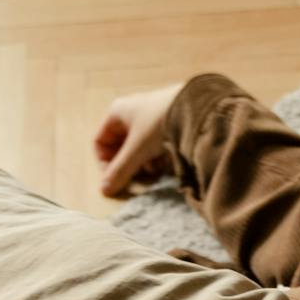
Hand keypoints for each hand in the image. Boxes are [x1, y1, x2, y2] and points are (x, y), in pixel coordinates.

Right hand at [94, 82, 185, 197]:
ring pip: (139, 149)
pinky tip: (167, 162)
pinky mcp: (167, 125)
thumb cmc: (160, 123)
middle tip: (138, 178)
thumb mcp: (138, 149)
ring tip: (156, 170)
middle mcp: (131, 113)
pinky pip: (155, 147)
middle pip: (120, 147)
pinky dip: (158, 158)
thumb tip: (104, 190)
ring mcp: (150, 119)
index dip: (105, 163)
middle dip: (129, 165)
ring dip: (144, 163)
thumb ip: (121, 170)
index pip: (101, 142)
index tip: (116, 179)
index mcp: (117, 112)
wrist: (198, 108)